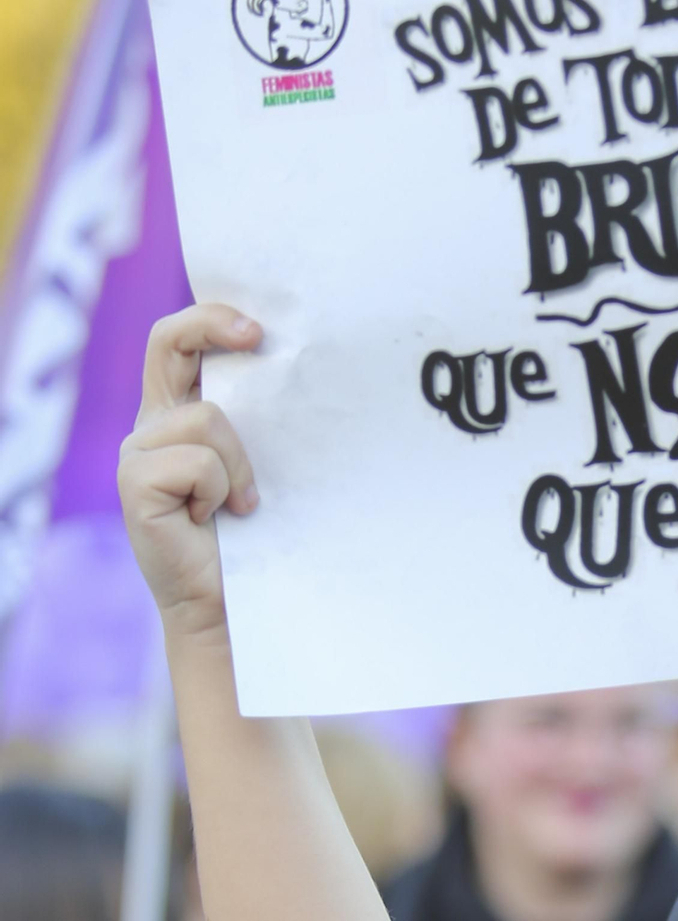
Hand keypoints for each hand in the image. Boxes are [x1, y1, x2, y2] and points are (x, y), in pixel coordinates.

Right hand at [118, 306, 261, 639]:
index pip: (176, 342)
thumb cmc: (254, 537)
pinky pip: (198, 462)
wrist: (231, 601)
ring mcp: (138, 453)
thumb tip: (299, 375)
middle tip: (257, 338)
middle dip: (213, 327)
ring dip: (239, 464)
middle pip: (167, 343)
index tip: (256, 329)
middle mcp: (151, 426)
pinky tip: (215, 520)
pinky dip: (221, 490)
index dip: (209, 319)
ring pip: (208, 419)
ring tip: (239, 504)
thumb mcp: (259, 466)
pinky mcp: (135, 483)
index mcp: (177, 414)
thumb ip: (257, 424)